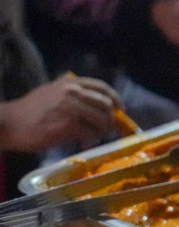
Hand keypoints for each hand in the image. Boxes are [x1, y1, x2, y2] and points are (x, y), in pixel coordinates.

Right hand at [0, 75, 120, 151]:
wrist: (7, 123)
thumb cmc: (29, 111)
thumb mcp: (51, 91)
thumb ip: (72, 93)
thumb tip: (98, 104)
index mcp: (71, 82)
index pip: (103, 88)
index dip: (115, 99)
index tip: (120, 110)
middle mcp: (73, 92)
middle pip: (106, 105)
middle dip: (110, 120)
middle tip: (105, 130)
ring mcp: (70, 108)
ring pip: (101, 120)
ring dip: (101, 132)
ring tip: (92, 138)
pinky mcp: (67, 125)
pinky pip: (90, 134)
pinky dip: (90, 141)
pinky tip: (83, 144)